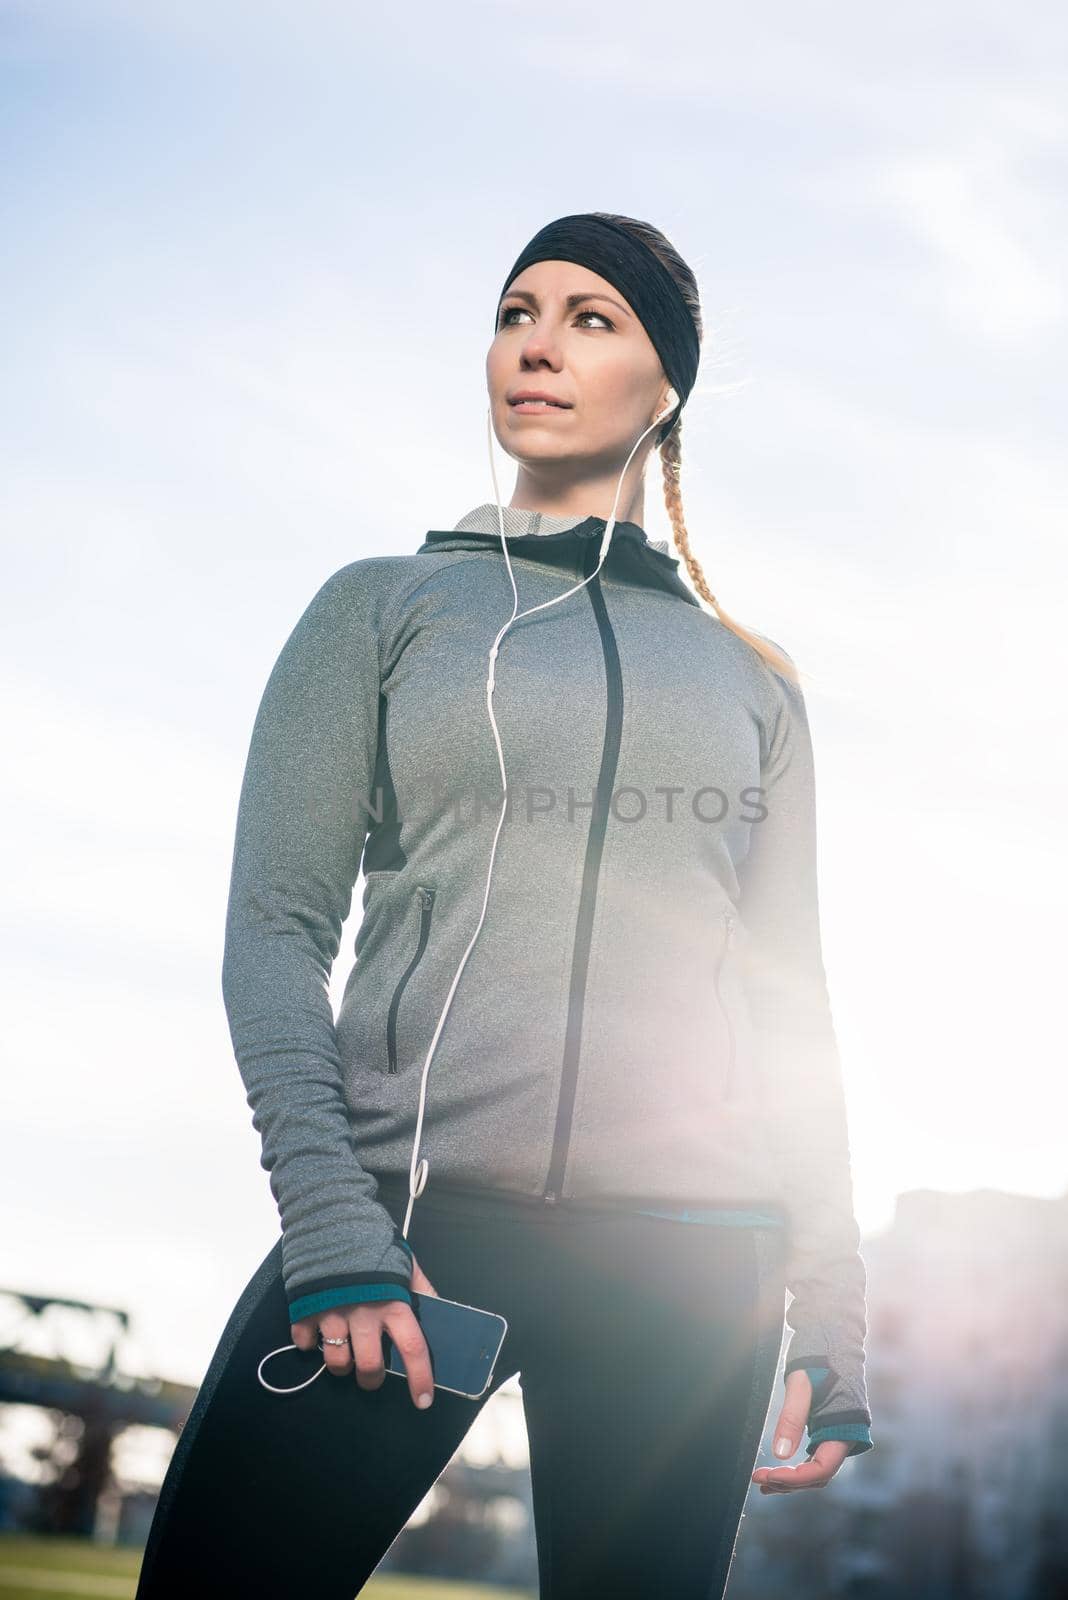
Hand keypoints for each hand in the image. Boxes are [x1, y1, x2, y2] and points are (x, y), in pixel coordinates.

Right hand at [290, 1250, 440, 1409]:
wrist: (330, 1214)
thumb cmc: (372, 1240)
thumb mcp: (404, 1261)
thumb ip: (421, 1288)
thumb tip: (440, 1310)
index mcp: (393, 1302)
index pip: (413, 1349)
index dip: (420, 1379)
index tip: (423, 1400)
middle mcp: (364, 1314)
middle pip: (369, 1368)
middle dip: (371, 1379)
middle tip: (372, 1373)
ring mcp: (332, 1314)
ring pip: (337, 1363)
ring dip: (342, 1364)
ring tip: (345, 1350)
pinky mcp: (304, 1310)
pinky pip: (305, 1344)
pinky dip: (310, 1343)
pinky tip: (318, 1329)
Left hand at [751, 1368, 848, 1492]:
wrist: (831, 1335)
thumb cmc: (818, 1356)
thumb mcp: (800, 1384)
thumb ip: (792, 1418)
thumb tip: (780, 1455)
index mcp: (845, 1428)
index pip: (821, 1469)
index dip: (795, 1478)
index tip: (768, 1474)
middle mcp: (844, 1437)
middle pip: (817, 1476)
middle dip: (788, 1482)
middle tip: (758, 1478)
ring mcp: (836, 1435)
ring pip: (815, 1471)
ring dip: (790, 1480)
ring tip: (761, 1482)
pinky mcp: (827, 1430)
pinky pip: (813, 1459)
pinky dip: (795, 1468)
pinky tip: (774, 1472)